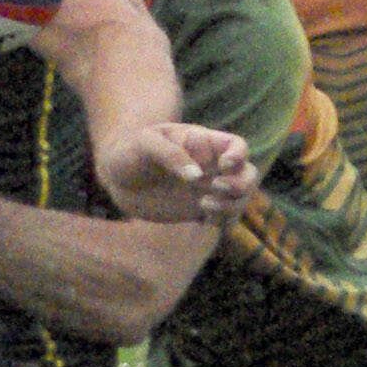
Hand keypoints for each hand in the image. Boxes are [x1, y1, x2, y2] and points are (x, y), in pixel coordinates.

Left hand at [98, 122, 257, 223]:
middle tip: (216, 188)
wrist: (117, 176)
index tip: (222, 166)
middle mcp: (212, 167)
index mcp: (204, 143)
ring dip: (232, 206)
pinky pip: (225, 220)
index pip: (237, 146)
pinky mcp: (201, 212)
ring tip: (203, 206)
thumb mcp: (145, 143)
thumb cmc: (131, 150)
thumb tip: (197, 177)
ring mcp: (209, 190)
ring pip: (240, 199)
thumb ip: (171, 155)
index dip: (238, 156)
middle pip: (248, 174)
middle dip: (241, 184)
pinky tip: (205, 221)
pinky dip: (224, 223)